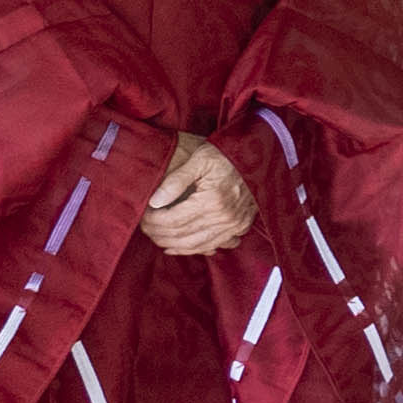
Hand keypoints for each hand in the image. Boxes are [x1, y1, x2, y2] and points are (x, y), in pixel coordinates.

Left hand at [140, 133, 253, 254]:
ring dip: (172, 244)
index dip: (153, 221)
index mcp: (212, 199)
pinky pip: (214, 245)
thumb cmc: (227, 153)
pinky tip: (178, 246)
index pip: (173, 220)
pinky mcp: (241, 226)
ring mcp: (235, 224)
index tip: (142, 216)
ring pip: (196, 245)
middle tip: (144, 227)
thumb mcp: (200, 159)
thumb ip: (175, 180)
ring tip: (156, 237)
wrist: (260, 153)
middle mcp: (224, 217)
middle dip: (158, 234)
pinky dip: (193, 249)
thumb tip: (154, 201)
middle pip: (181, 235)